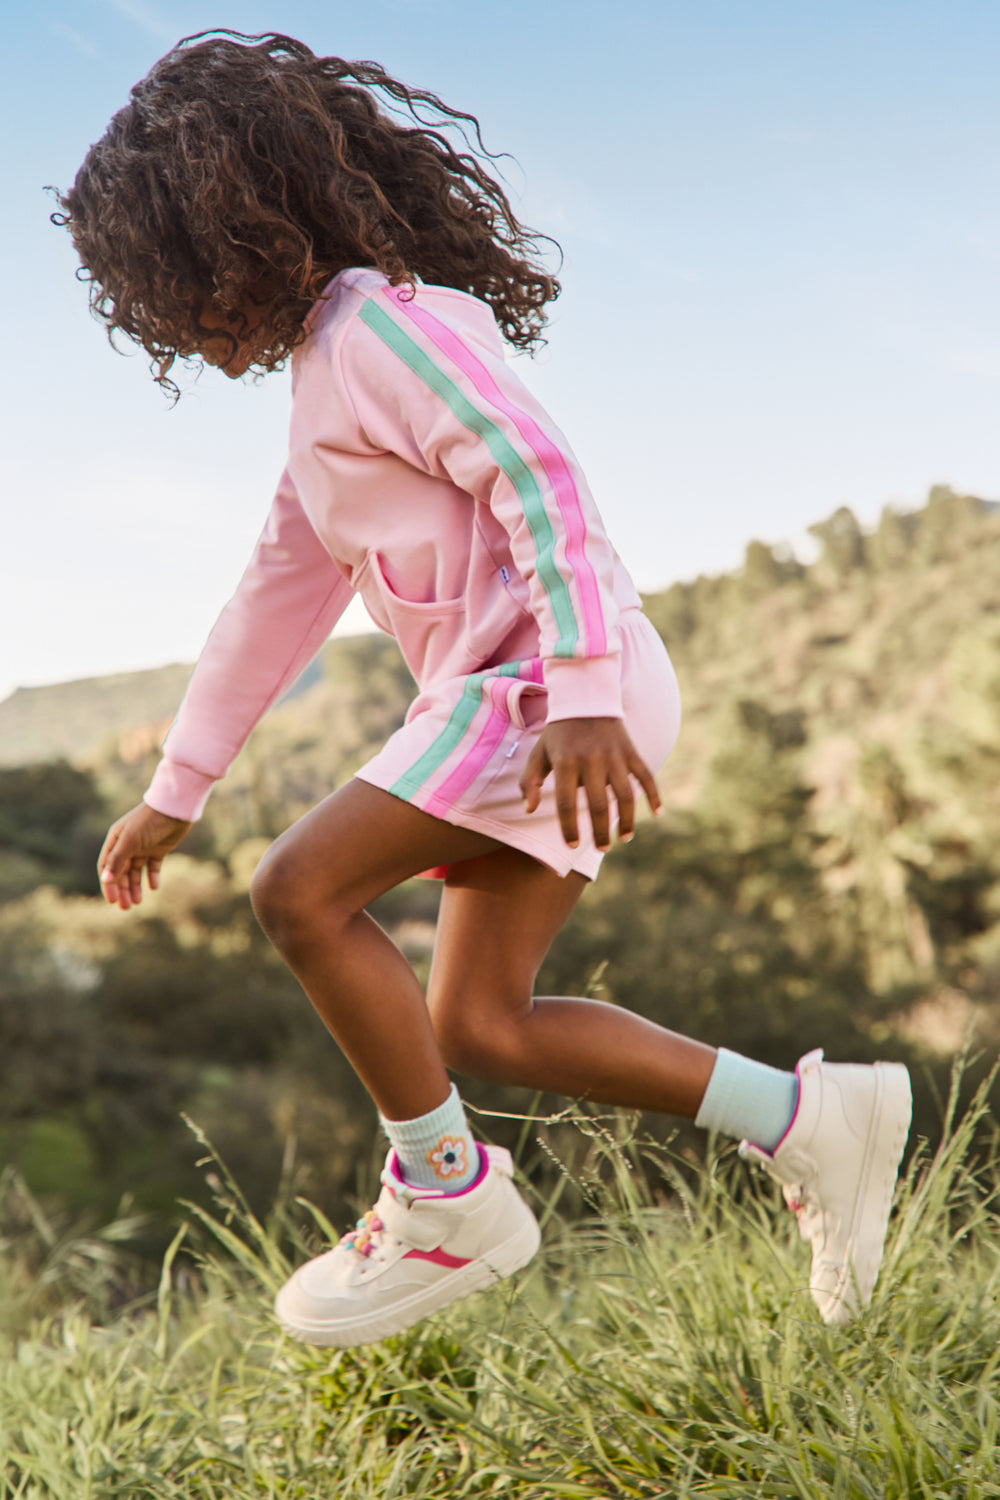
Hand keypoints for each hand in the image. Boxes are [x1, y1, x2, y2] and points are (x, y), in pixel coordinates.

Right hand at [97, 803, 192, 910]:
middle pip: (121, 872)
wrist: (174, 808)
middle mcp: (127, 845)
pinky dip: (152, 877)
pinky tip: (154, 887)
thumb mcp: (131, 841)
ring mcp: (143, 848)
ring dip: (135, 887)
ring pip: (136, 872)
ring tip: (138, 902)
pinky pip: (152, 867)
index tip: (112, 901)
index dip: (108, 884)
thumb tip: (105, 880)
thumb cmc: (149, 822)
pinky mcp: (158, 850)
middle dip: (122, 890)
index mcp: (116, 841)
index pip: (107, 867)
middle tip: (125, 908)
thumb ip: (117, 860)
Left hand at [519, 717, 661, 851]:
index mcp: (565, 763)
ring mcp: (614, 756)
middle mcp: (591, 761)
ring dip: (627, 820)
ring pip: (625, 795)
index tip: (571, 845)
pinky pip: (646, 775)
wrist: (586, 699)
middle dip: (601, 831)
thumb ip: (528, 781)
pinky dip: (654, 795)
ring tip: (624, 838)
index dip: (569, 827)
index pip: (565, 803)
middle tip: (602, 848)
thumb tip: (528, 809)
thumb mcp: (538, 754)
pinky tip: (657, 813)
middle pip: (598, 804)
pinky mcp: (630, 752)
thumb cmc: (558, 734)